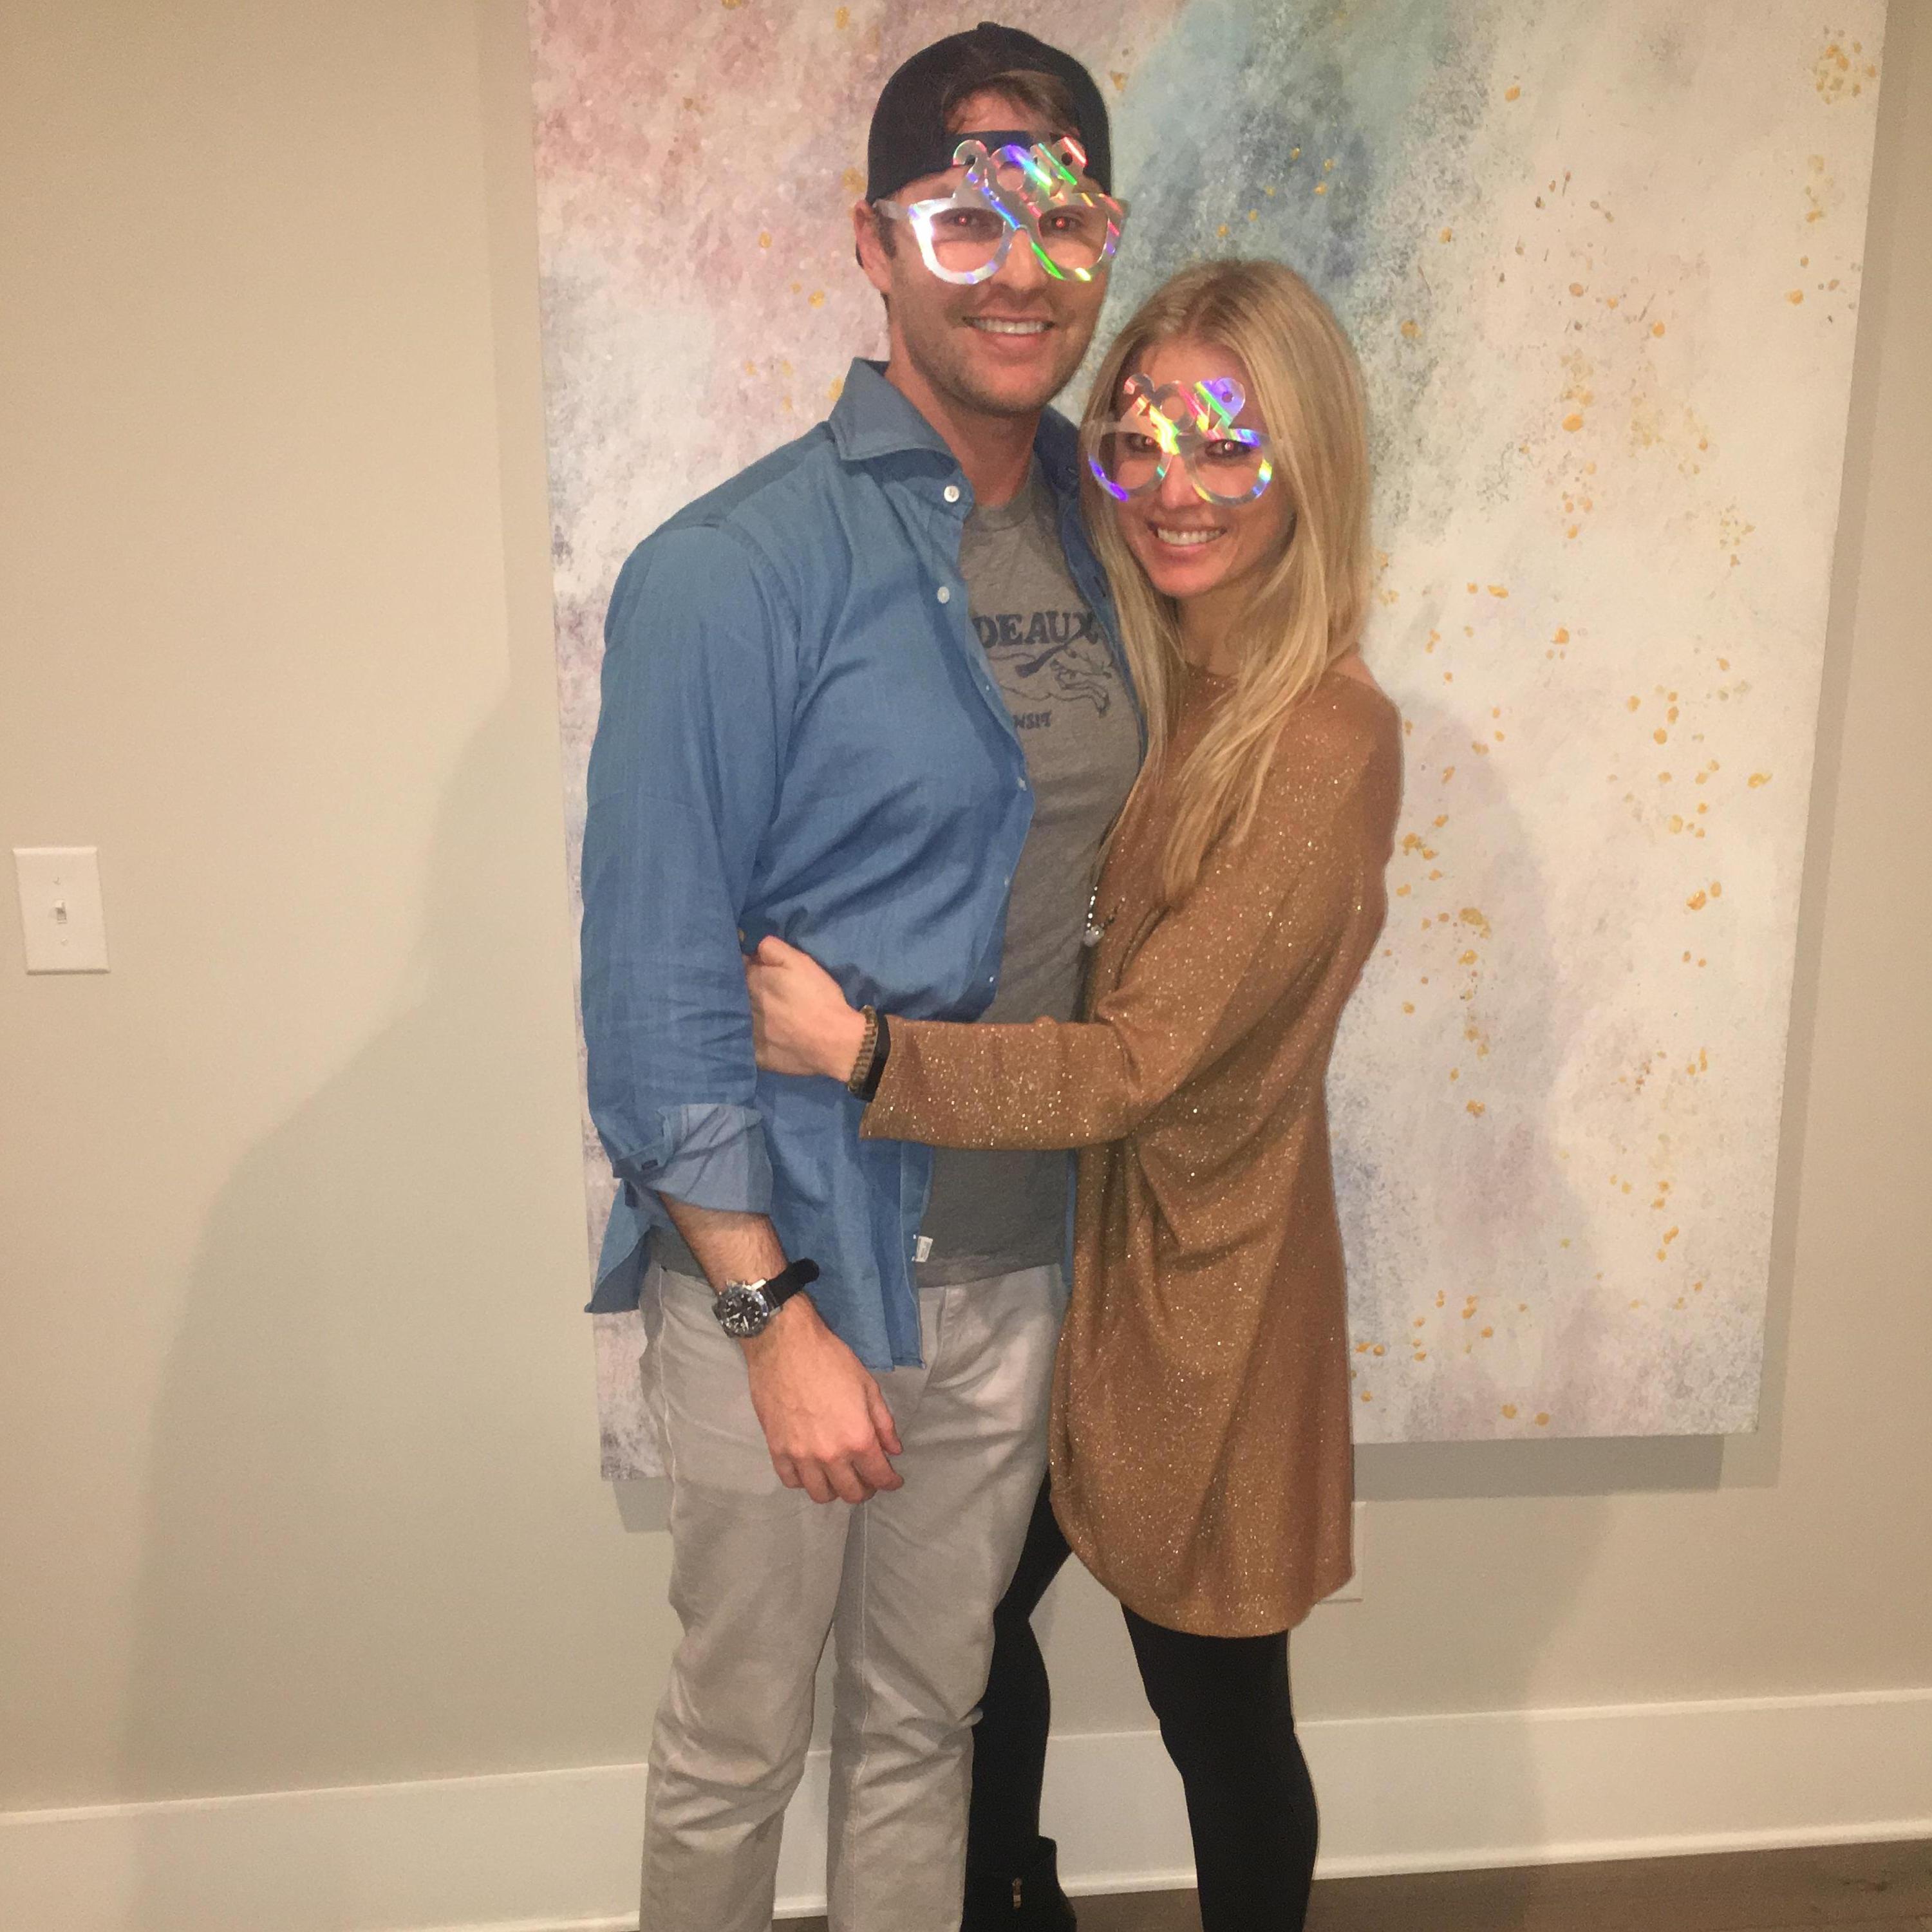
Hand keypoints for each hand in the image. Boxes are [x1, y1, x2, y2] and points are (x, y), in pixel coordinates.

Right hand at [742, 1295, 903, 1502]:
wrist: (785, 1346)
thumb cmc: (831, 1360)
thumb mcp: (868, 1387)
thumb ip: (883, 1423)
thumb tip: (894, 1450)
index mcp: (858, 1438)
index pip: (879, 1476)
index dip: (890, 1482)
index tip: (893, 1480)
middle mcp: (831, 1455)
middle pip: (851, 1493)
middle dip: (865, 1489)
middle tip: (867, 1477)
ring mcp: (801, 1456)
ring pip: (821, 1494)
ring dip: (835, 1490)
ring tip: (839, 1476)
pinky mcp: (777, 1450)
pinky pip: (791, 1481)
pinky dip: (804, 1481)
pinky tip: (811, 1469)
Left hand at [745, 935, 870, 1080]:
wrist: (835, 1043)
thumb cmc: (819, 998)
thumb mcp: (800, 962)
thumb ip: (773, 948)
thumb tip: (752, 946)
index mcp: (752, 981)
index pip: (736, 966)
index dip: (745, 964)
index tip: (753, 965)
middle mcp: (743, 1006)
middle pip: (733, 992)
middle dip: (739, 987)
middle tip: (759, 990)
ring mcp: (747, 1032)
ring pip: (736, 1017)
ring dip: (741, 1012)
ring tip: (761, 1013)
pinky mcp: (755, 1055)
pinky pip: (745, 1043)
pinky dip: (748, 1037)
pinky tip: (761, 1036)